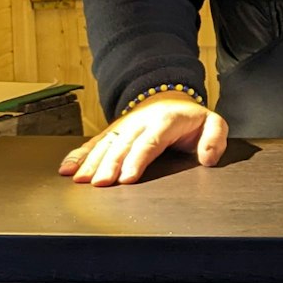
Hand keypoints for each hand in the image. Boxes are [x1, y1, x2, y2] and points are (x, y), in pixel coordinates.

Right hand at [58, 92, 228, 185]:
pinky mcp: (113, 131)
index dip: (138, 159)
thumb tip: (208, 158)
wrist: (171, 98)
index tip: (128, 177)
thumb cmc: (192, 119)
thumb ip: (215, 139)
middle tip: (101, 183)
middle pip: (124, 144)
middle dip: (110, 164)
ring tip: (81, 179)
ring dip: (91, 161)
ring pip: (106, 143)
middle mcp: (141, 121)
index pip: (150, 141)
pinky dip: (79, 155)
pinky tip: (67, 168)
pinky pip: (94, 142)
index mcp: (166, 120)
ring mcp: (125, 126)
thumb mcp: (213, 123)